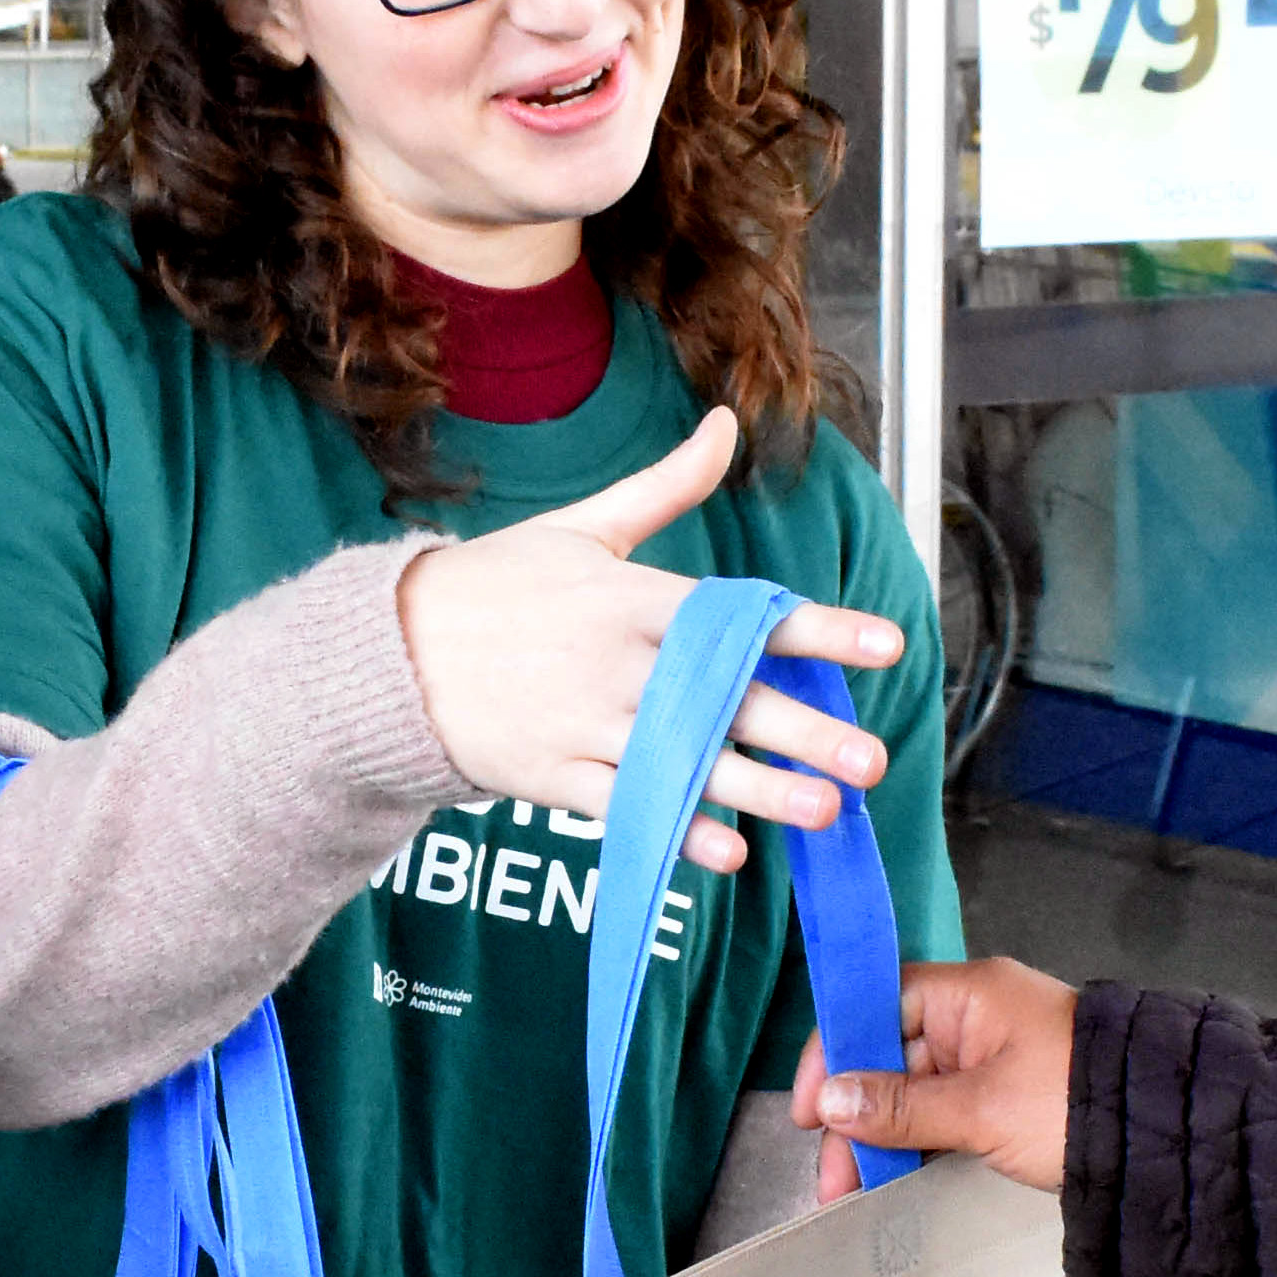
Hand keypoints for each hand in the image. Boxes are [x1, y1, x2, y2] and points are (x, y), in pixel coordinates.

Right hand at [391, 407, 904, 875]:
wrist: (391, 652)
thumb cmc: (498, 583)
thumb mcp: (584, 526)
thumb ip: (666, 486)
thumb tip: (725, 423)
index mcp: (634, 598)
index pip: (742, 614)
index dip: (818, 630)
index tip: (886, 646)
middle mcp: (618, 663)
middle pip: (725, 699)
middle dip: (804, 731)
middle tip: (872, 760)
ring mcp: (584, 723)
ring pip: (684, 762)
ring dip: (757, 791)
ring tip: (823, 811)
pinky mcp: (553, 774)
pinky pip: (624, 808)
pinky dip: (673, 831)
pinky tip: (726, 853)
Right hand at [805, 957, 1079, 1191]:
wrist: (1167, 1139)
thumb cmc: (1070, 1106)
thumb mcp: (981, 1109)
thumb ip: (902, 1107)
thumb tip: (830, 1100)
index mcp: (970, 995)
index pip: (878, 1005)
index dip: (835, 1053)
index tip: (810, 1114)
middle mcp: (977, 1017)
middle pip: (892, 1054)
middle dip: (856, 1115)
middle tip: (831, 1180)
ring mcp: (994, 1058)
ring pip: (916, 1090)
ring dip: (882, 1137)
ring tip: (853, 1191)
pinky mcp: (1008, 1098)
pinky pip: (946, 1112)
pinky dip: (918, 1143)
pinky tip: (894, 1178)